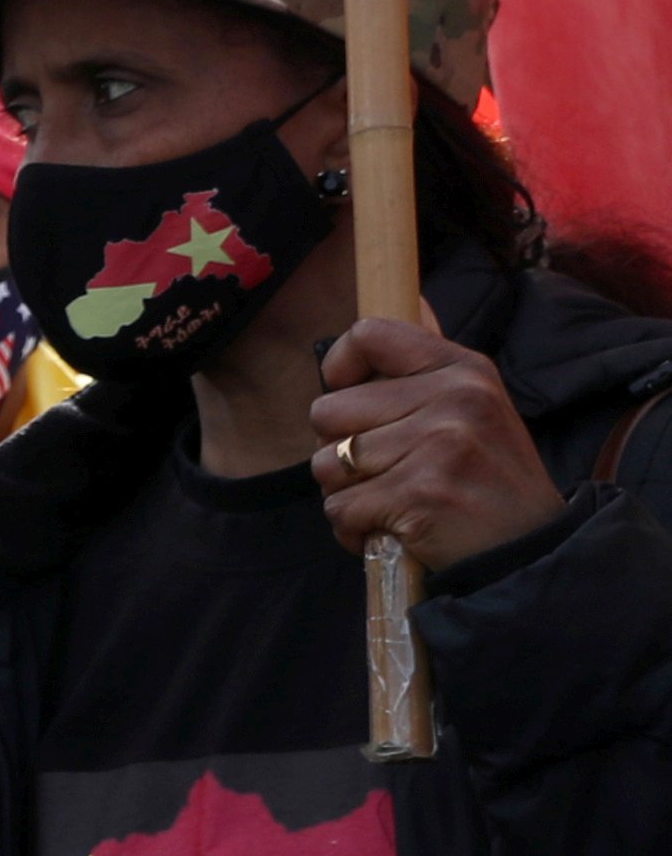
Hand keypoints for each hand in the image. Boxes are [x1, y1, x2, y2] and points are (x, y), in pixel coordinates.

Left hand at [313, 316, 566, 571]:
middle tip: (385, 471)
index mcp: (463, 369)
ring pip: (326, 463)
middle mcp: (453, 398)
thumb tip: (399, 305)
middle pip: (328, 410)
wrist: (529, 551)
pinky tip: (390, 531)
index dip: (339, 366)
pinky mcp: (419, 493)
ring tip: (392, 501)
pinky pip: (339, 509)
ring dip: (346, 493)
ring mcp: (437, 445)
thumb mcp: (476, 407)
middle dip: (338, 449)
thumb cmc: (488, 479)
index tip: (346, 392)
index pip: (370, 333)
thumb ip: (426, 370)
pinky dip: (353, 529)